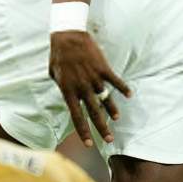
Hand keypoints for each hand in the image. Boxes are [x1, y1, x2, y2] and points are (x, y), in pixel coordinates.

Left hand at [49, 31, 131, 146]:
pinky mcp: (103, 69)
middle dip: (101, 128)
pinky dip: (123, 88)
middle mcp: (82, 87)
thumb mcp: (54, 74)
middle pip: (94, 112)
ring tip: (117, 119)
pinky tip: (129, 95)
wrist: (68, 37)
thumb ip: (62, 87)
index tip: (88, 144)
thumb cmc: (58, 55)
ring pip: (105, 99)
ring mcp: (93, 78)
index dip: (83, 131)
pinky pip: (115, 81)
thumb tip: (68, 94)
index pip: (76, 116)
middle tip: (109, 140)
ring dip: (112, 110)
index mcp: (68, 90)